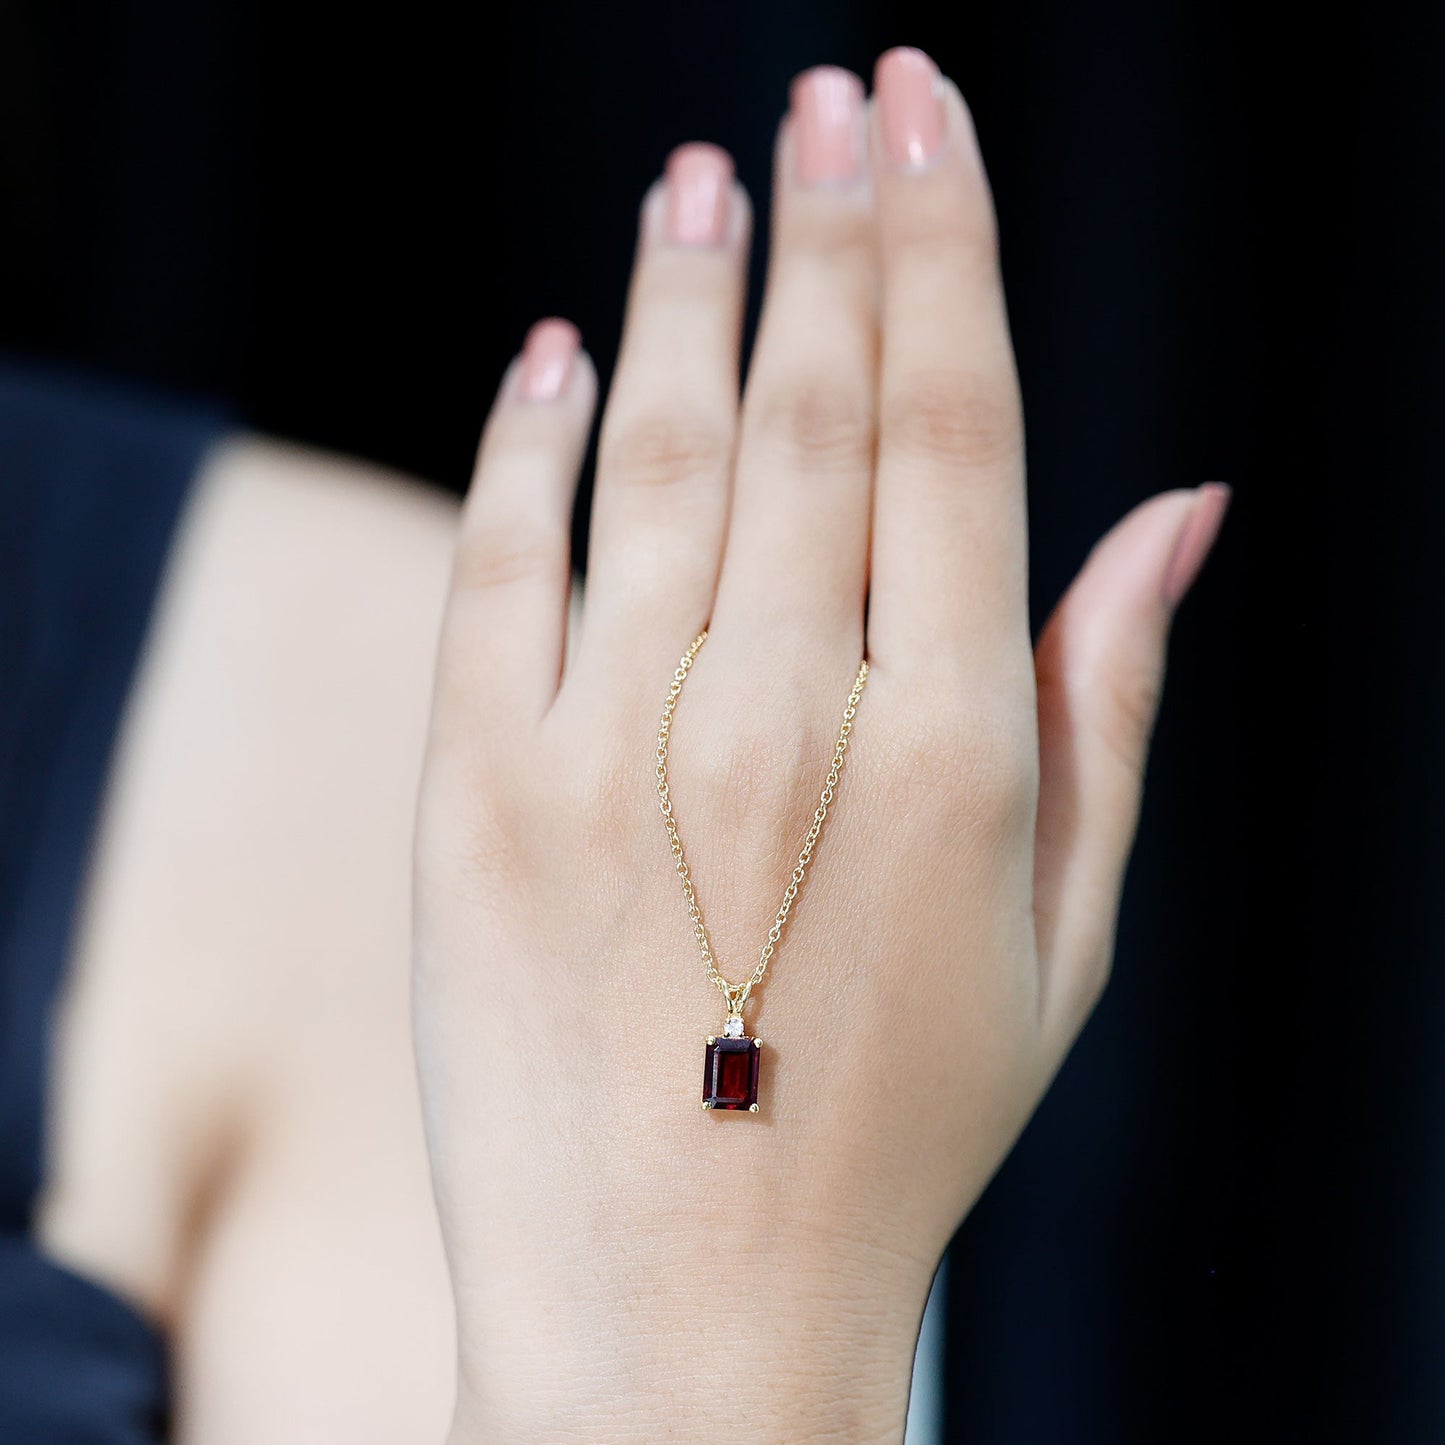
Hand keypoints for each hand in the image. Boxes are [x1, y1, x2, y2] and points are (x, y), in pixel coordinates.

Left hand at [414, 48, 1228, 1442]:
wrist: (684, 1310)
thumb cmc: (895, 1126)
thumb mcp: (1057, 937)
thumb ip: (1112, 705)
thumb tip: (1181, 508)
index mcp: (949, 749)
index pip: (952, 425)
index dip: (939, 247)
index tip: (918, 114)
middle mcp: (780, 718)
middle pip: (803, 401)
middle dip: (822, 224)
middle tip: (821, 97)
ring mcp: (606, 749)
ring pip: (648, 449)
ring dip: (675, 290)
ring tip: (701, 177)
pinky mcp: (473, 794)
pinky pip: (499, 562)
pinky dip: (523, 440)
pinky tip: (548, 349)